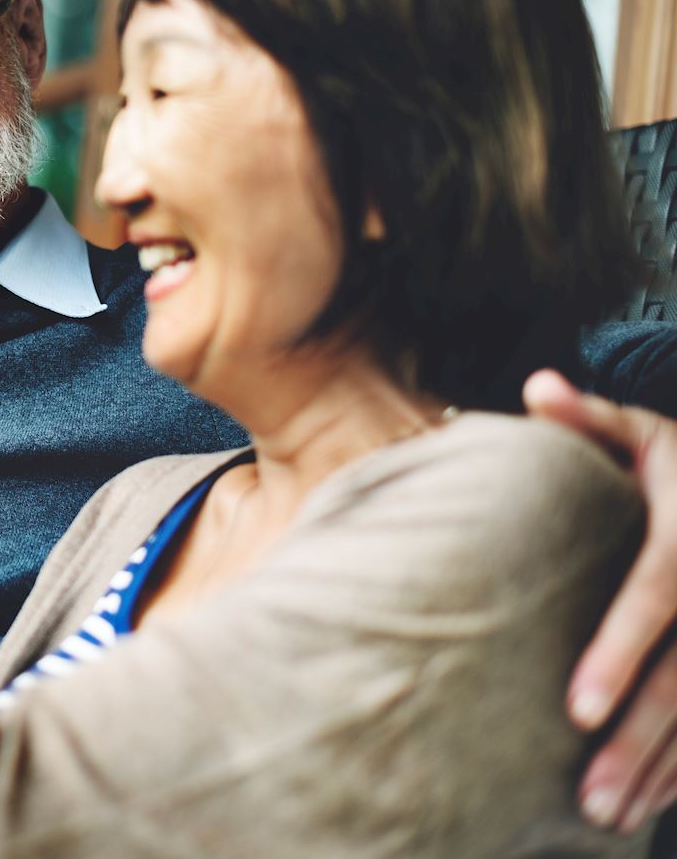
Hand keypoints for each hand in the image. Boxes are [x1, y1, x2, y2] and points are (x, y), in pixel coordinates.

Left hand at [524, 369, 676, 831]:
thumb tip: (536, 387)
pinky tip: (651, 803)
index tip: (577, 708)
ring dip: (664, 771)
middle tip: (587, 795)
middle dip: (640, 741)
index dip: (620, 653)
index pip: (657, 598)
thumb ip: (590, 417)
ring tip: (606, 813)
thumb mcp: (647, 432)